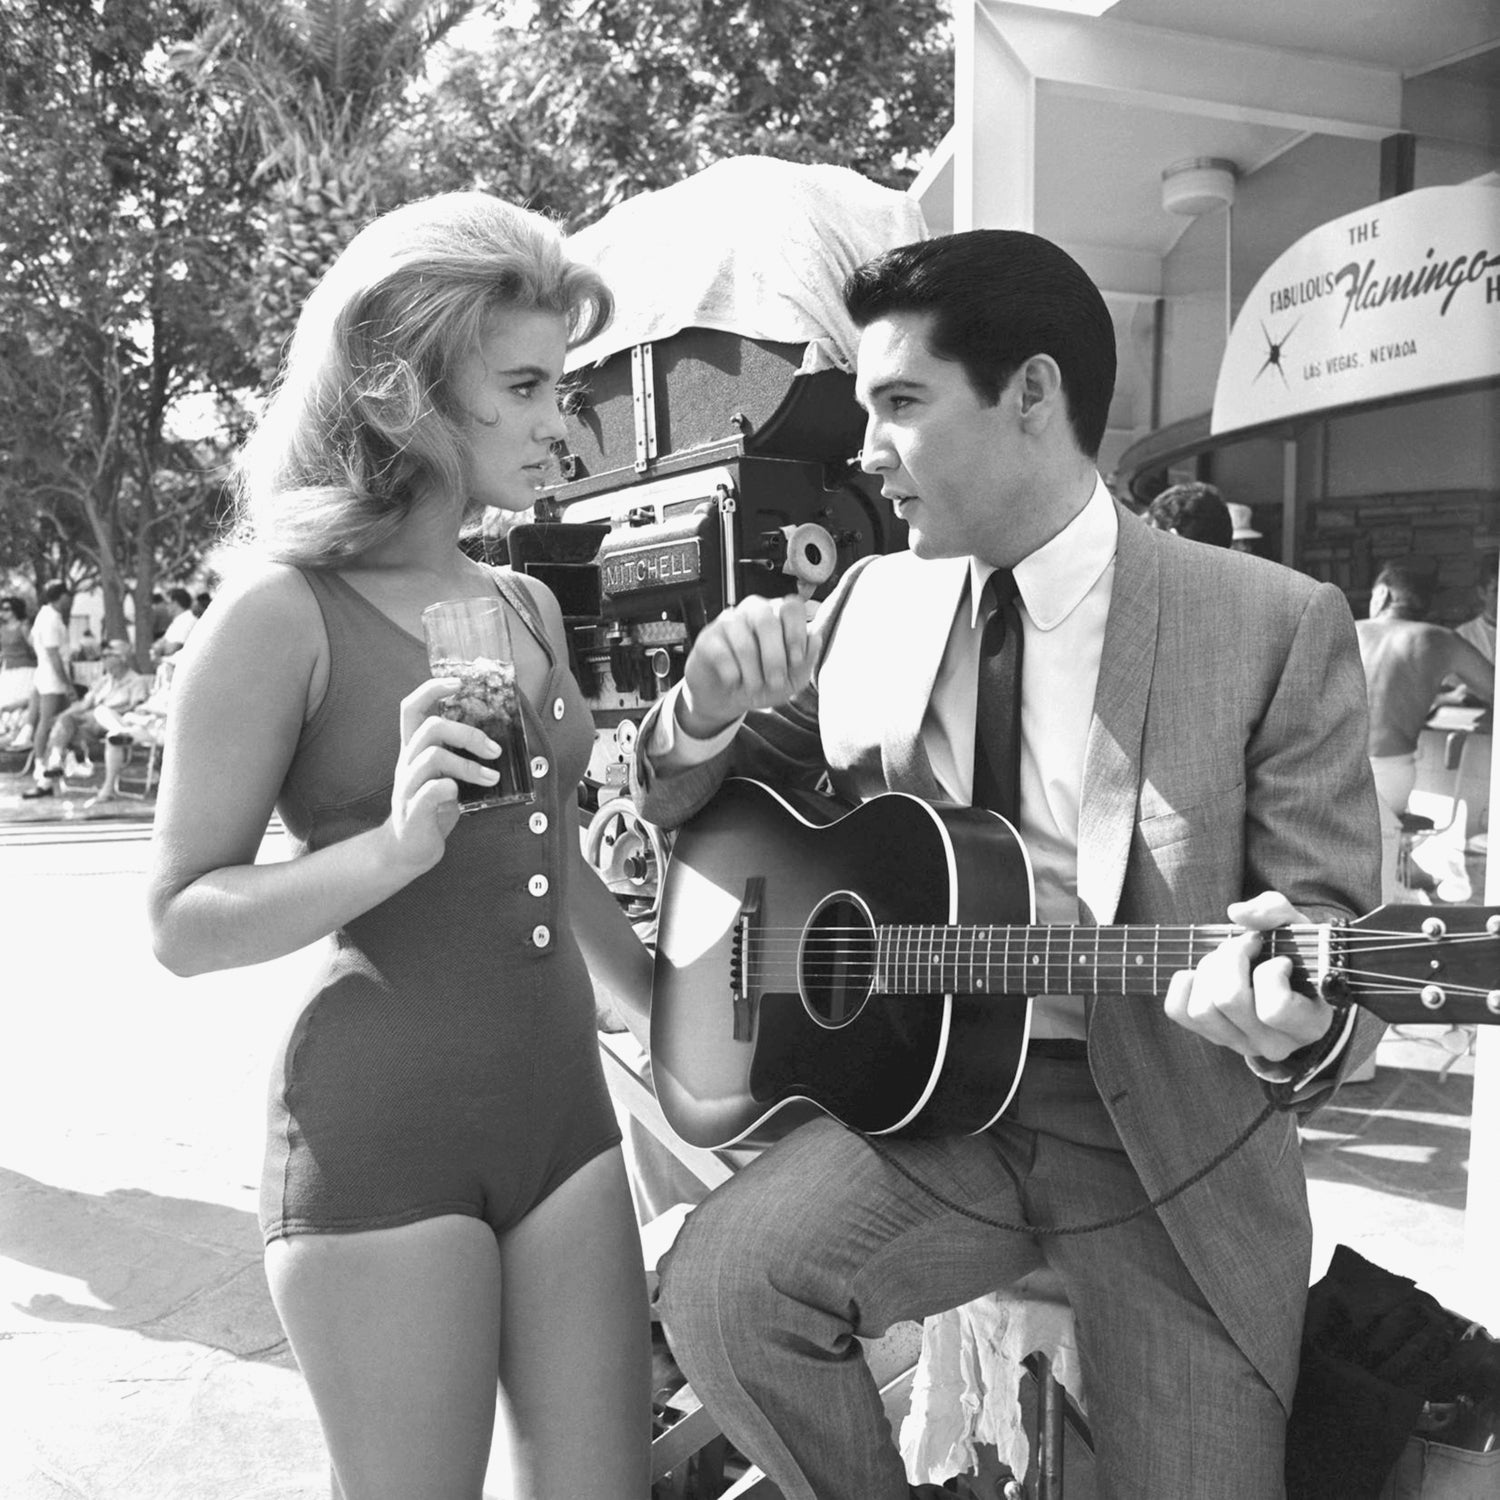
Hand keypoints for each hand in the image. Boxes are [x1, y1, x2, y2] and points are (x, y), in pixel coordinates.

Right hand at [386, 678, 500, 872]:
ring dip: (468, 764)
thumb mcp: (444, 775)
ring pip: (432, 756)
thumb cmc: (431, 809)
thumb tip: (497, 739)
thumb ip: (458, 756)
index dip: (432, 689)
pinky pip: (430, 790)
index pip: (411, 708)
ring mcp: (408, 787)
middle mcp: (407, 763)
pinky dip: (450, 787)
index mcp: (413, 750)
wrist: (405, 851)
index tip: (458, 682)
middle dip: (467, 733)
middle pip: (430, 727)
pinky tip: (462, 795)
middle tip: (494, 750)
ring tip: (492, 777)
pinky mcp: (414, 811)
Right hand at [678, 595, 819, 736]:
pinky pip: (722, 655)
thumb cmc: (764, 681)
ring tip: (754, 688)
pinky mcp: (708, 638)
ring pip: (744, 642)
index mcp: (779, 615)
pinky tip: (734, 681)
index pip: (791, 606)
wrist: (728, 696)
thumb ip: (806, 660)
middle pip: (767, 621)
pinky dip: (732, 675)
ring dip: (753, 673)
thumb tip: (814, 637)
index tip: (795, 660)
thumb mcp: (792, 679)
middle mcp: (754, 611)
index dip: (796, 633)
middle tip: (775, 682)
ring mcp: (729, 622)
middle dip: (774, 658)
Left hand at [1163, 891, 1336, 1063]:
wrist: (1289, 983)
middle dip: (1232, 958)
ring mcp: (1239, 1043)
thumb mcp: (1299, 929)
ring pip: (1202, 1009)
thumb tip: (1236, 913)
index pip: (1275, 1008)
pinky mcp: (1211, 1035)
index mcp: (1307, 1024)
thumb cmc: (1298, 956)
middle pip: (1229, 1000)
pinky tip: (1205, 973)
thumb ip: (1276, 911)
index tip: (1281, 958)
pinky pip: (1177, 1011)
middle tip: (1246, 946)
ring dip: (1209, 969)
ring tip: (1226, 959)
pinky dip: (1184, 983)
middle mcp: (1273, 1043)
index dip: (1271, 973)